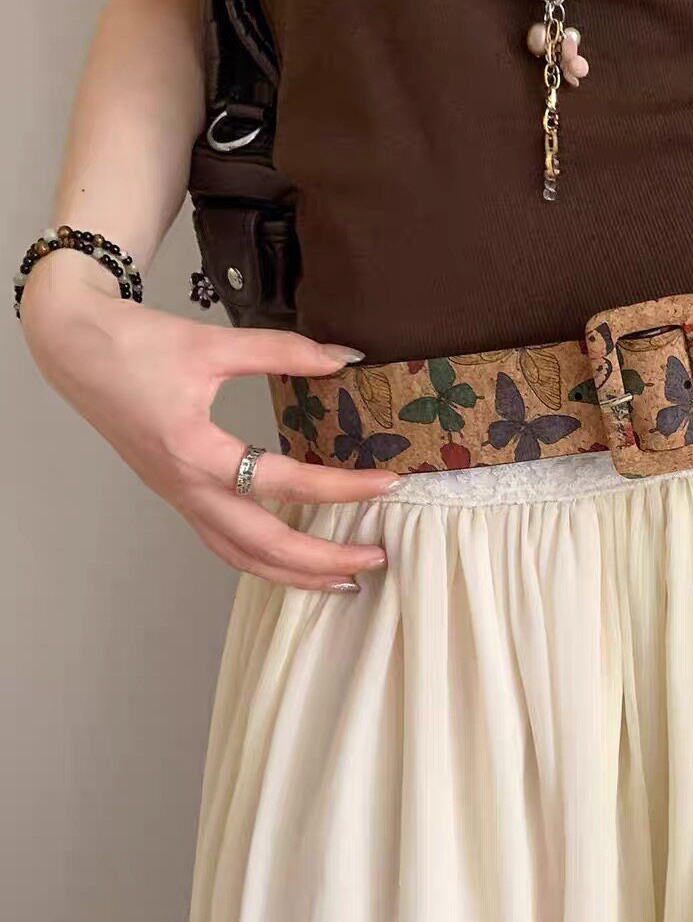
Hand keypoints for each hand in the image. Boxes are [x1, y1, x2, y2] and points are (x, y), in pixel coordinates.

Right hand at [20, 250, 395, 590]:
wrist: (74, 346)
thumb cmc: (136, 344)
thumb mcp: (213, 343)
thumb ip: (283, 351)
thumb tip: (346, 356)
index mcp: (196, 451)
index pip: (285, 482)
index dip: (342, 487)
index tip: (388, 483)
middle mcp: (187, 487)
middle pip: (262, 545)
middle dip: (323, 560)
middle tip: (376, 559)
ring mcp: (179, 497)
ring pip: (240, 556)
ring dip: (292, 574)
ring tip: (342, 578)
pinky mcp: (177, 494)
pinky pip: (223, 542)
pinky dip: (263, 559)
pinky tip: (293, 558)